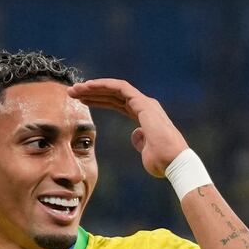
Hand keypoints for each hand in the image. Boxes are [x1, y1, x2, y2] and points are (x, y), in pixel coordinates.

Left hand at [70, 78, 189, 175]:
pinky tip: (88, 86)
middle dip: (92, 92)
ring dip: (93, 87)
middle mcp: (145, 106)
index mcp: (145, 116)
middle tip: (73, 93)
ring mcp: (145, 103)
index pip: (118, 104)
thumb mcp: (146, 153)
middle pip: (114, 95)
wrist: (175, 163)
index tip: (82, 102)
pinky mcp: (143, 103)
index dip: (99, 101)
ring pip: (114, 88)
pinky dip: (103, 85)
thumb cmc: (163, 163)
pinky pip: (120, 87)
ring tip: (74, 90)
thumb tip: (135, 135)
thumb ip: (139, 141)